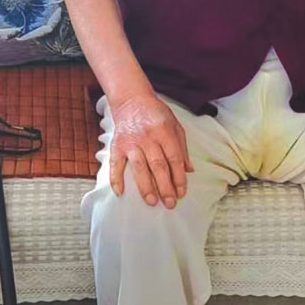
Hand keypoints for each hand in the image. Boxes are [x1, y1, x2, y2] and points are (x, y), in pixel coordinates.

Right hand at [107, 92, 193, 208]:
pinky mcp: (117, 145)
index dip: (179, 177)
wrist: (132, 100)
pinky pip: (116, 164)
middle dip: (165, 187)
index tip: (182, 193)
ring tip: (152, 202)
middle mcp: (148, 137)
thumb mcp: (175, 125)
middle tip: (170, 203)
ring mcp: (131, 142)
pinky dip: (116, 179)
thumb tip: (189, 170)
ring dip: (146, 187)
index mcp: (165, 131)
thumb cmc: (156, 113)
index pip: (174, 159)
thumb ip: (182, 148)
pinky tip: (120, 193)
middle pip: (158, 166)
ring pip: (139, 168)